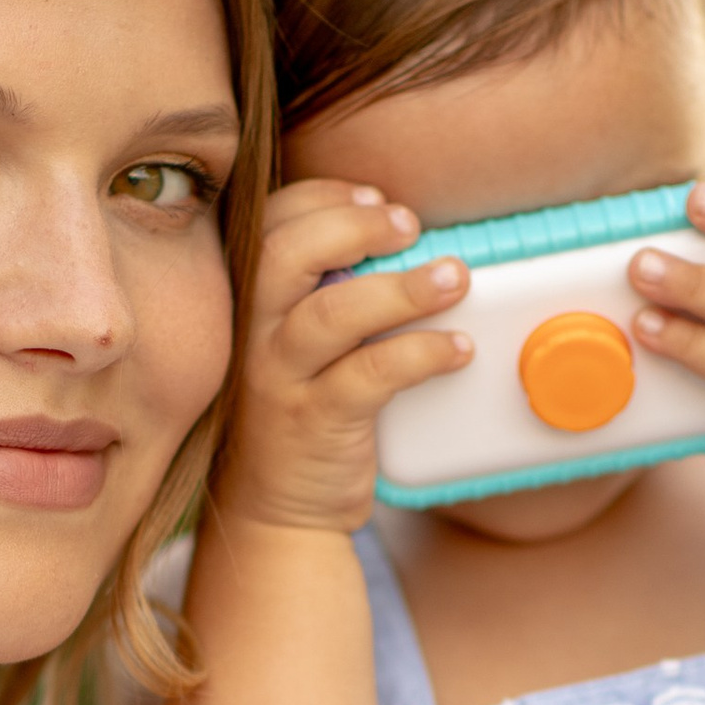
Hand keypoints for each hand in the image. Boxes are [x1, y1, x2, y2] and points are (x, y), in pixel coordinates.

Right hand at [216, 178, 469, 536]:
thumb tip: (397, 232)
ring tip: (454, 278)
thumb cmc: (300, 408)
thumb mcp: (297, 340)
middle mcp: (252, 333)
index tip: (375, 196)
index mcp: (248, 299)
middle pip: (286, 253)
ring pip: (332, 314)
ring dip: (401, 288)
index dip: (324, 198)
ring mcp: (278, 378)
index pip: (270, 222)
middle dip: (354, 225)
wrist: (277, 508)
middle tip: (409, 225)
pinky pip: (369, 376)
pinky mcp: (313, 422)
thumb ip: (325, 289)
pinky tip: (457, 348)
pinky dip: (420, 354)